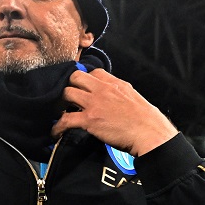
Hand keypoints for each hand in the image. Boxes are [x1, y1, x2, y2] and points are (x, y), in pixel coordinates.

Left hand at [53, 69, 177, 156]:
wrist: (148, 132)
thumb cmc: (145, 119)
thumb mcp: (133, 96)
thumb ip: (119, 93)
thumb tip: (113, 98)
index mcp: (115, 83)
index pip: (94, 72)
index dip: (85, 79)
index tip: (81, 87)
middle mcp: (103, 89)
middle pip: (75, 77)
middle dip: (69, 85)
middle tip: (67, 98)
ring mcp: (94, 103)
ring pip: (67, 92)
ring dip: (60, 103)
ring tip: (58, 111)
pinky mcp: (89, 119)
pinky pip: (65, 119)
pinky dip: (57, 126)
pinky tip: (55, 131)